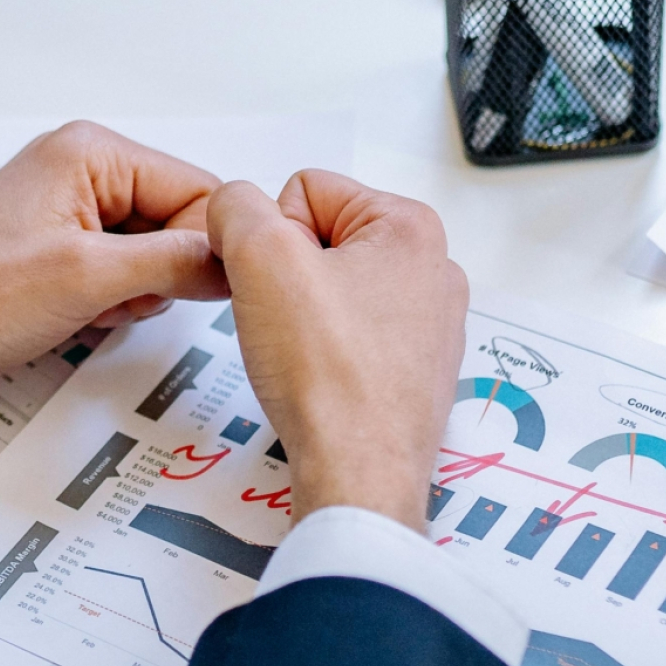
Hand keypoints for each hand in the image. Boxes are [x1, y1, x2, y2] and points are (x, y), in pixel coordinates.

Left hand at [0, 123, 227, 408]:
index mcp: (91, 151)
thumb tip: (235, 261)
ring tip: (85, 309)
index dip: (204, 248)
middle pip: (176, 221)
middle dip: (159, 274)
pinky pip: (116, 270)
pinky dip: (108, 300)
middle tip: (113, 300)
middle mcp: (81, 167)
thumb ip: (174, 261)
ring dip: (133, 292)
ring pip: (149, 252)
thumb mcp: (90, 278)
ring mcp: (66, 206)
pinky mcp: (54, 245)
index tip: (187, 290)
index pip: (198, 190)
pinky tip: (73, 316)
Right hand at [208, 171, 467, 529]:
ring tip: (302, 355)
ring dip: (301, 316)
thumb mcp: (259, 258)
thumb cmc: (327, 376)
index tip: (279, 286)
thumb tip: (233, 208)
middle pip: (320, 239)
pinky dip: (323, 354)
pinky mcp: (412, 371)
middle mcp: (432, 270)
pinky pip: (347, 338)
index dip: (270, 237)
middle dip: (287, 276)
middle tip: (287, 324)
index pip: (304, 191)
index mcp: (410, 226)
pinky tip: (318, 380)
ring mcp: (428, 324)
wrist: (357, 473)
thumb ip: (236, 207)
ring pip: (330, 291)